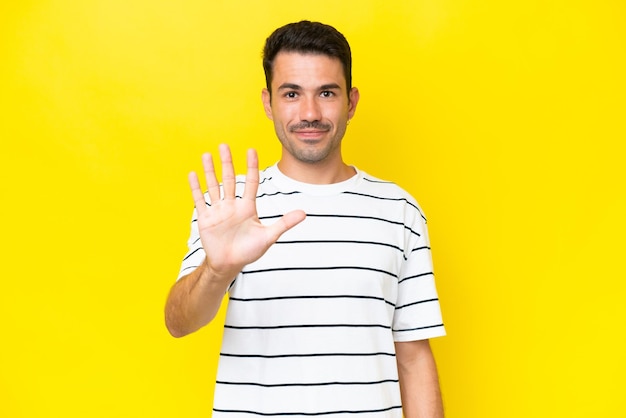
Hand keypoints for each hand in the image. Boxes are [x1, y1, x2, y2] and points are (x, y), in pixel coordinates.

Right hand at [188, 144, 305, 282]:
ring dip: (210, 171)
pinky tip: (193, 174)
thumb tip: (304, 213)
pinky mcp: (206, 219)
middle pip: (230, 179)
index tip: (251, 149)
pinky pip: (200, 200)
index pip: (251, 182)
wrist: (229, 265)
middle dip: (227, 163)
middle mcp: (233, 205)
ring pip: (214, 186)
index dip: (252, 166)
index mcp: (248, 207)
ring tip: (207, 155)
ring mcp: (219, 211)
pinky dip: (196, 188)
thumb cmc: (249, 251)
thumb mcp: (268, 237)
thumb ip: (284, 224)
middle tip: (224, 145)